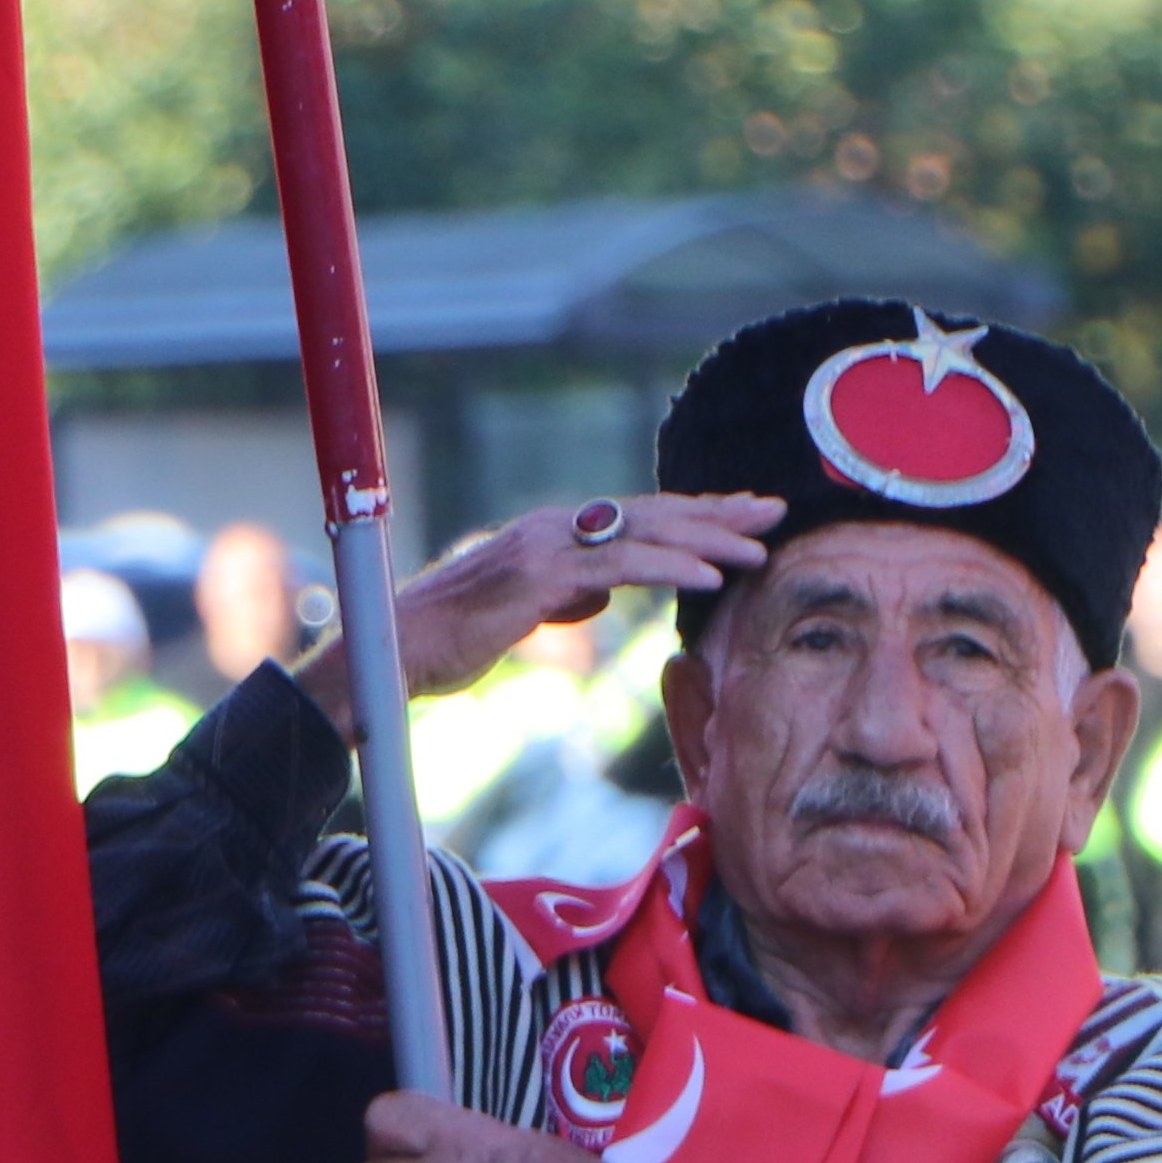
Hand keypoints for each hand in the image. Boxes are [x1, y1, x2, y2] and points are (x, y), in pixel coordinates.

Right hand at [310, 496, 782, 734]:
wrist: (387, 652)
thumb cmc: (443, 642)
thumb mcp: (516, 613)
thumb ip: (560, 596)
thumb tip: (596, 594)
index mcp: (549, 536)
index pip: (634, 517)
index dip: (690, 514)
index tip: (739, 515)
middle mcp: (551, 529)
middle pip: (650, 512)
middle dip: (716, 512)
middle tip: (774, 510)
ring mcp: (544, 548)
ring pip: (644, 533)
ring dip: (709, 538)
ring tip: (760, 547)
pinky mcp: (539, 577)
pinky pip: (620, 568)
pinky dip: (672, 567)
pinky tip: (712, 576)